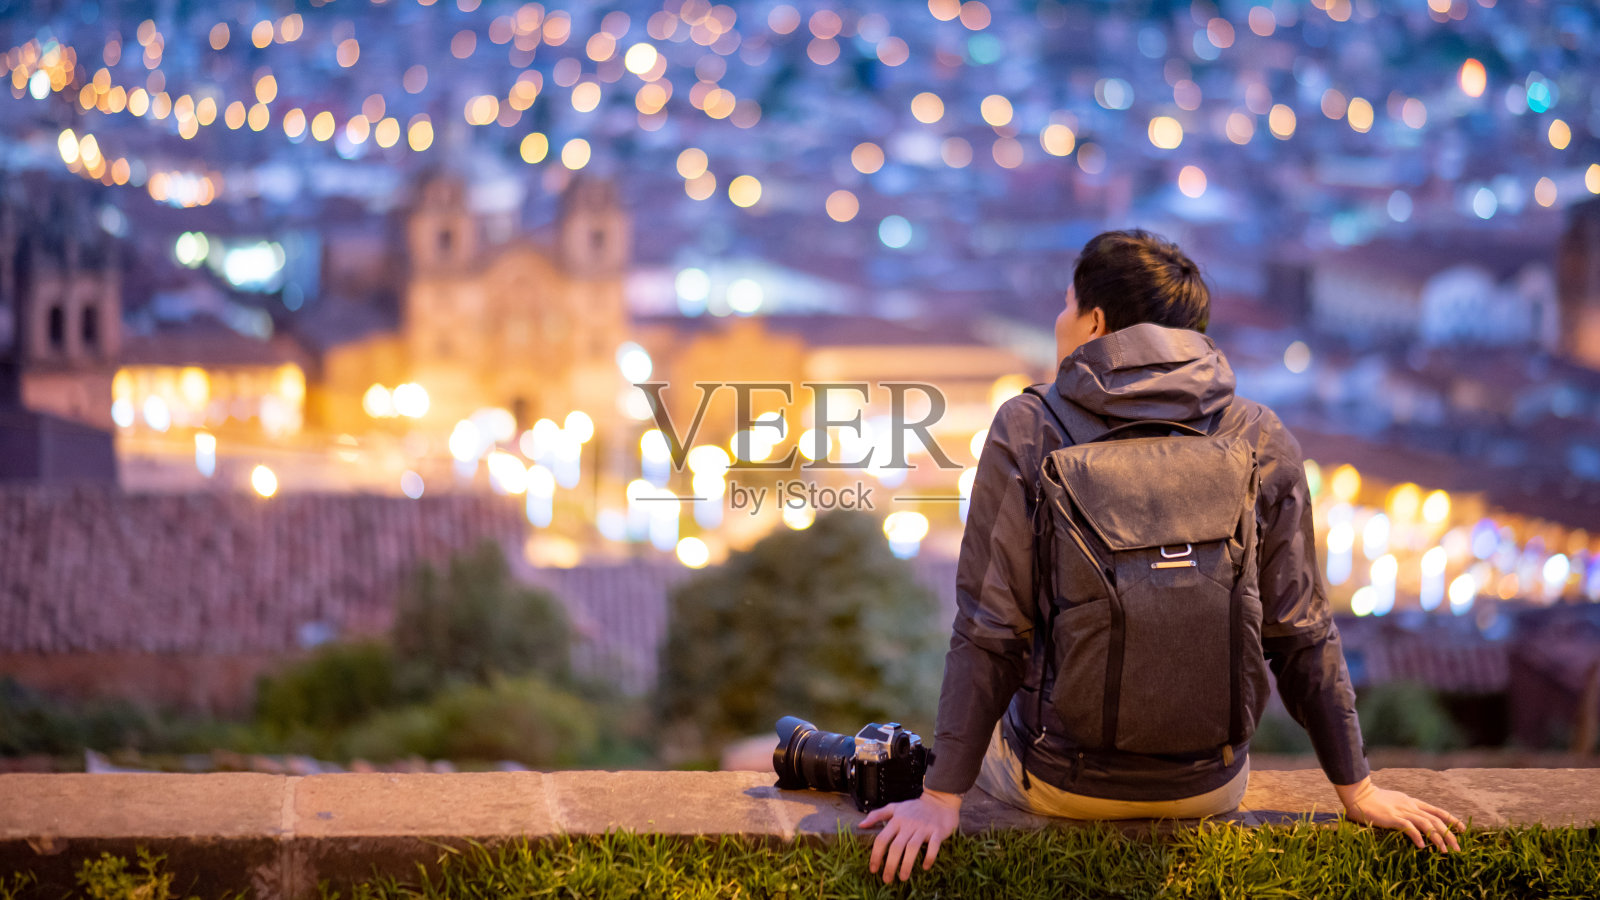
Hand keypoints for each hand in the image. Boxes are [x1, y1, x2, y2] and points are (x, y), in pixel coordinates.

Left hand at [858, 789, 962, 882]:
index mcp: (897, 820)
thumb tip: (861, 825)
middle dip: (890, 865)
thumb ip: (877, 815)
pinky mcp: (938, 831)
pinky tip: (925, 867)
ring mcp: (924, 827)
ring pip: (913, 848)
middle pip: (896, 846)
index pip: (882, 839)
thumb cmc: (915, 808)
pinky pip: (933, 846)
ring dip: (907, 864)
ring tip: (902, 878)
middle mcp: (909, 824)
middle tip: (886, 879)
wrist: (939, 801)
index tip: (873, 869)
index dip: (876, 855)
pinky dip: (929, 857)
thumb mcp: (895, 807)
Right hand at [1336, 777, 1463, 851]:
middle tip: (1457, 848)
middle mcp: (1410, 806)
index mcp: (1411, 801)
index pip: (1436, 810)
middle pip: (1435, 819)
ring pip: (1426, 824)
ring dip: (1437, 838)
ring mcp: (1402, 811)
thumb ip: (1404, 809)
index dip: (1451, 819)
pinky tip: (1422, 846)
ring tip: (1444, 851)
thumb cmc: (1373, 800)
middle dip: (1449, 834)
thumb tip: (1412, 821)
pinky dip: (1417, 837)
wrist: (1358, 794)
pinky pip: (1409, 827)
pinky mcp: (1392, 817)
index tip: (1462, 829)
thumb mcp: (1394, 802)